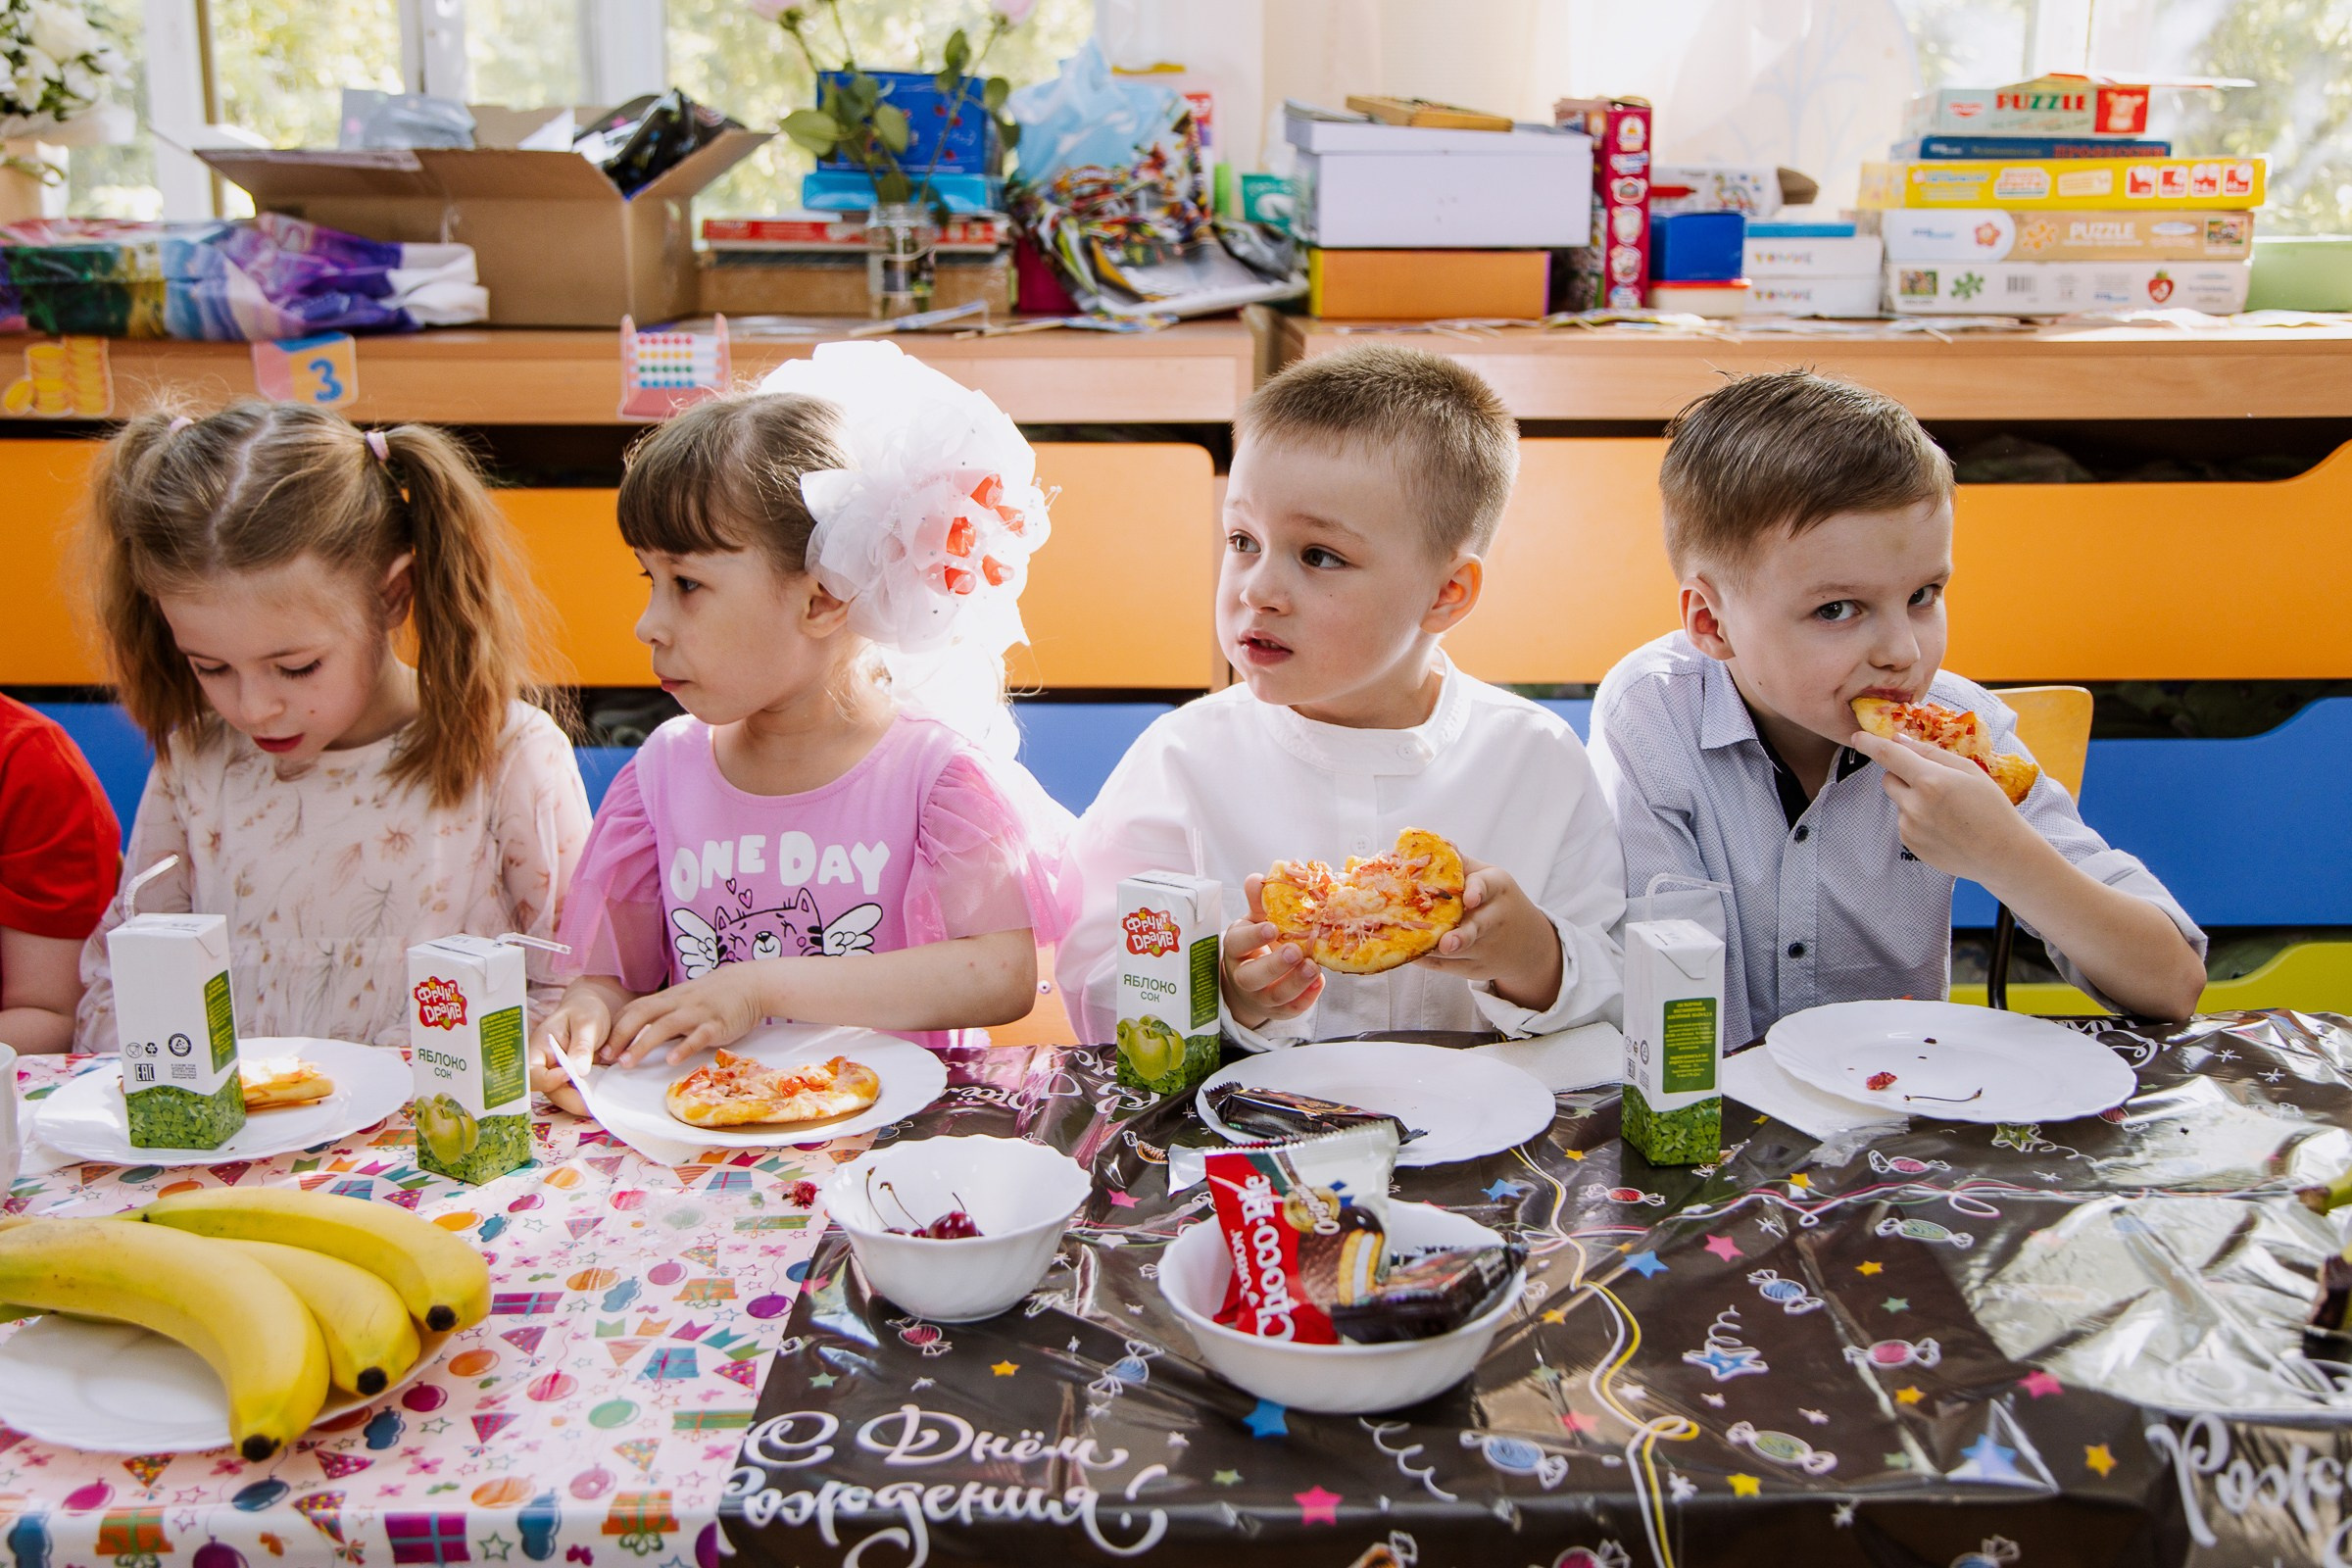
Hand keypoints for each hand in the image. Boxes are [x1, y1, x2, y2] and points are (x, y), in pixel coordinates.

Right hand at [533, 984, 611, 1117]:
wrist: (590, 1010)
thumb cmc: (584, 1011)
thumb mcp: (586, 1023)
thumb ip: (581, 1045)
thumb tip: (578, 1071)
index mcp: (539, 1049)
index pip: (533, 1072)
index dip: (548, 1079)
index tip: (568, 1074)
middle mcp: (544, 1066)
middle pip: (549, 1091)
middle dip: (570, 1100)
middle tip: (592, 1106)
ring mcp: (557, 1075)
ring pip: (563, 1097)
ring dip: (580, 1104)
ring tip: (600, 1108)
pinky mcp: (570, 1080)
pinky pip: (575, 1094)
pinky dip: (587, 1099)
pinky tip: (602, 1102)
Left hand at [600, 963, 772, 1067]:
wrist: (752, 983)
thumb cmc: (717, 995)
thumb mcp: (688, 1001)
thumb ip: (668, 1016)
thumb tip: (643, 1038)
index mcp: (669, 998)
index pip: (635, 1008)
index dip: (616, 1026)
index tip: (602, 1045)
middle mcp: (678, 1003)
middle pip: (642, 1015)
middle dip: (621, 1035)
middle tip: (606, 1057)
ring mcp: (697, 1013)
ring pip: (664, 1026)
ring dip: (642, 1044)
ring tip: (627, 1063)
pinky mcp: (717, 1024)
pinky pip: (698, 1035)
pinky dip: (683, 1047)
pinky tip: (671, 1060)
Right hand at [1220, 873, 1322, 1029]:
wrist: (1253, 983)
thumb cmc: (1258, 945)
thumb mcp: (1256, 921)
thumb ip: (1259, 901)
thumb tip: (1258, 878)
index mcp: (1238, 949)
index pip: (1237, 943)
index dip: (1253, 937)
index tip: (1272, 927)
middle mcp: (1245, 976)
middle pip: (1252, 976)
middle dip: (1274, 965)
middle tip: (1295, 951)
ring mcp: (1261, 997)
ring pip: (1274, 996)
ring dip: (1294, 982)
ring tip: (1313, 967)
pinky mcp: (1279, 1010)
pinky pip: (1291, 1009)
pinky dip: (1306, 998)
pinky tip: (1319, 983)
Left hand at [1415, 858, 1563, 1011]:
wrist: (1528, 942)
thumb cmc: (1495, 899)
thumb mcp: (1487, 876)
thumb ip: (1459, 863)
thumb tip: (1425, 844)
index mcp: (1497, 888)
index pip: (1486, 887)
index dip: (1476, 891)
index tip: (1469, 899)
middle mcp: (1495, 918)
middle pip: (1476, 928)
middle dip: (1462, 936)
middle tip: (1446, 943)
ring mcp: (1487, 948)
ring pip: (1456, 951)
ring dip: (1431, 948)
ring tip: (1409, 943)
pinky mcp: (1476, 969)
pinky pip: (1445, 967)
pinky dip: (1426, 960)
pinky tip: (1409, 952)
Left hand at [1849, 729, 2040, 884]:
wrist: (2002, 854)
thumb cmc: (1992, 808)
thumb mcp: (1969, 771)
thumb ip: (1931, 753)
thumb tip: (1900, 741)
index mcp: (1930, 781)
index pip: (1888, 756)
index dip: (1869, 744)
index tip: (1857, 737)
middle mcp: (1914, 805)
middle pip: (1888, 778)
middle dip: (1902, 774)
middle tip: (1932, 780)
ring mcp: (1910, 827)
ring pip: (1899, 801)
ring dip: (1913, 799)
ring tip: (1946, 810)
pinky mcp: (1910, 844)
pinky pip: (1904, 821)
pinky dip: (1918, 818)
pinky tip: (1944, 825)